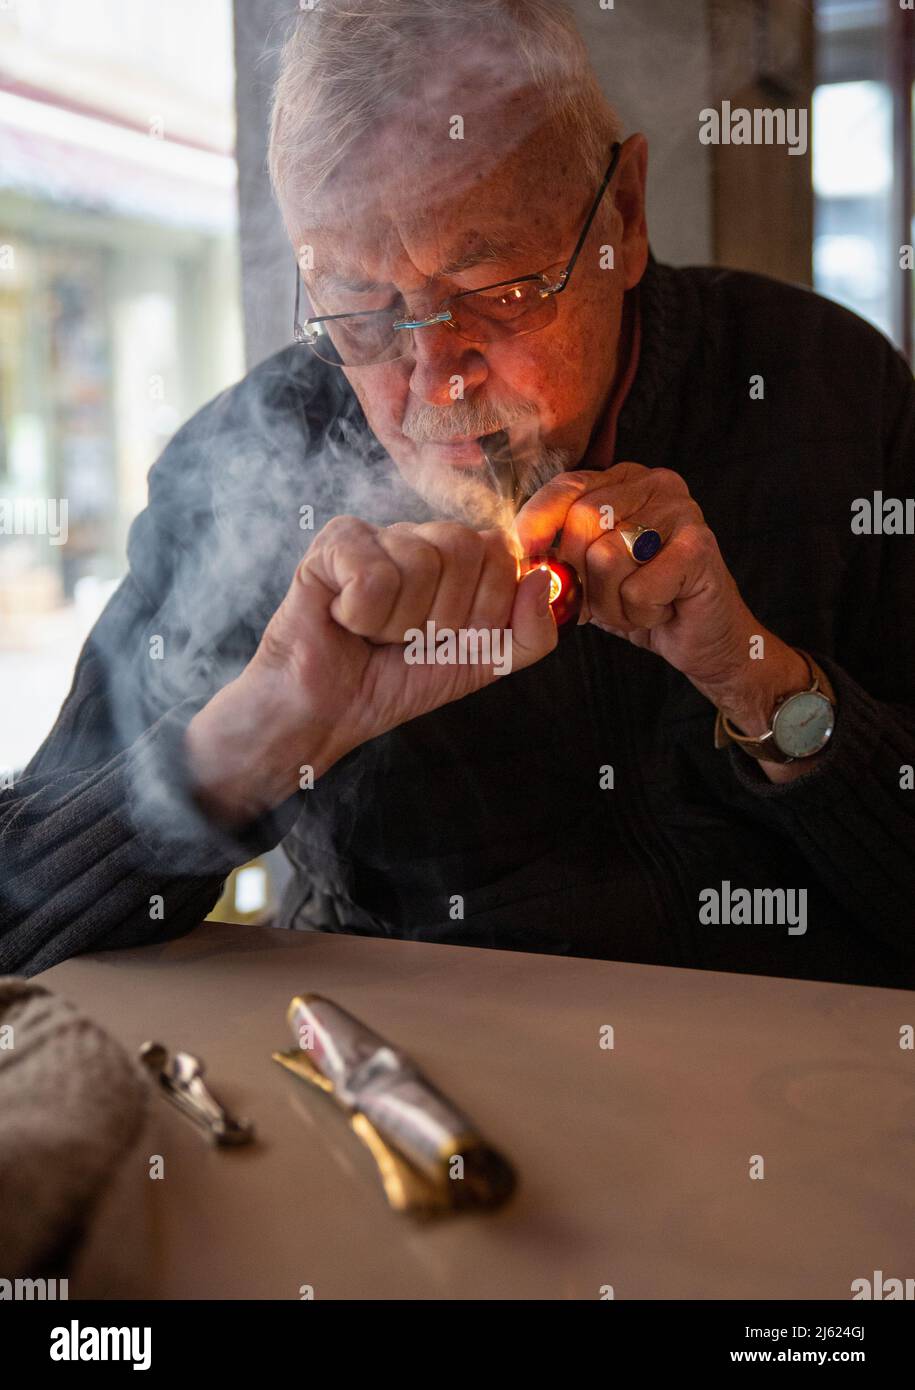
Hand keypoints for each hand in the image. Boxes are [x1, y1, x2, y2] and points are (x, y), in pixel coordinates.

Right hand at [186, 517, 555, 823]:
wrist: (327, 712)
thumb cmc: (395, 681)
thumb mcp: (481, 664)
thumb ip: (529, 634)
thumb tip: (544, 580)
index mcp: (459, 557)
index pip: (502, 553)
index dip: (481, 609)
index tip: (447, 638)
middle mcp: (420, 536)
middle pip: (464, 549)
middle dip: (441, 616)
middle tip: (406, 638)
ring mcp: (378, 533)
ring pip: (418, 562)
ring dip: (397, 622)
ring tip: (372, 632)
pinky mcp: (334, 543)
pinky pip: (373, 574)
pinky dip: (361, 615)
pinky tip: (343, 618)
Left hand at [514, 463, 810, 760]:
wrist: (699, 636)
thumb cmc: (641, 600)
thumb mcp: (587, 570)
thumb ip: (557, 549)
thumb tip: (515, 548)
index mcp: (624, 480)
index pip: (567, 485)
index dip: (538, 522)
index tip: (527, 557)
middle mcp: (655, 484)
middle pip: (584, 519)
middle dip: (581, 574)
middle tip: (599, 600)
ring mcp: (682, 510)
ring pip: (607, 555)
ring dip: (612, 601)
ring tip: (635, 605)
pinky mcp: (700, 545)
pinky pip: (638, 586)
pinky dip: (640, 612)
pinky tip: (660, 609)